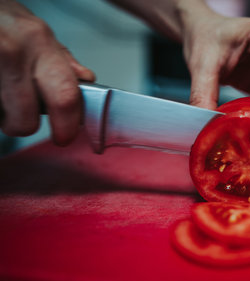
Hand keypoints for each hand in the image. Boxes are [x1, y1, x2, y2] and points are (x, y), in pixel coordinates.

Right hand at [0, 0, 94, 144]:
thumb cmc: (0, 19)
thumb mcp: (33, 31)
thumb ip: (60, 58)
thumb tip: (85, 80)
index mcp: (39, 43)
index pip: (65, 97)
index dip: (67, 125)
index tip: (65, 136)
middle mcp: (13, 53)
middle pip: (26, 120)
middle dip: (23, 125)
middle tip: (21, 117)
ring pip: (1, 118)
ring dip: (2, 113)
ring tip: (1, 90)